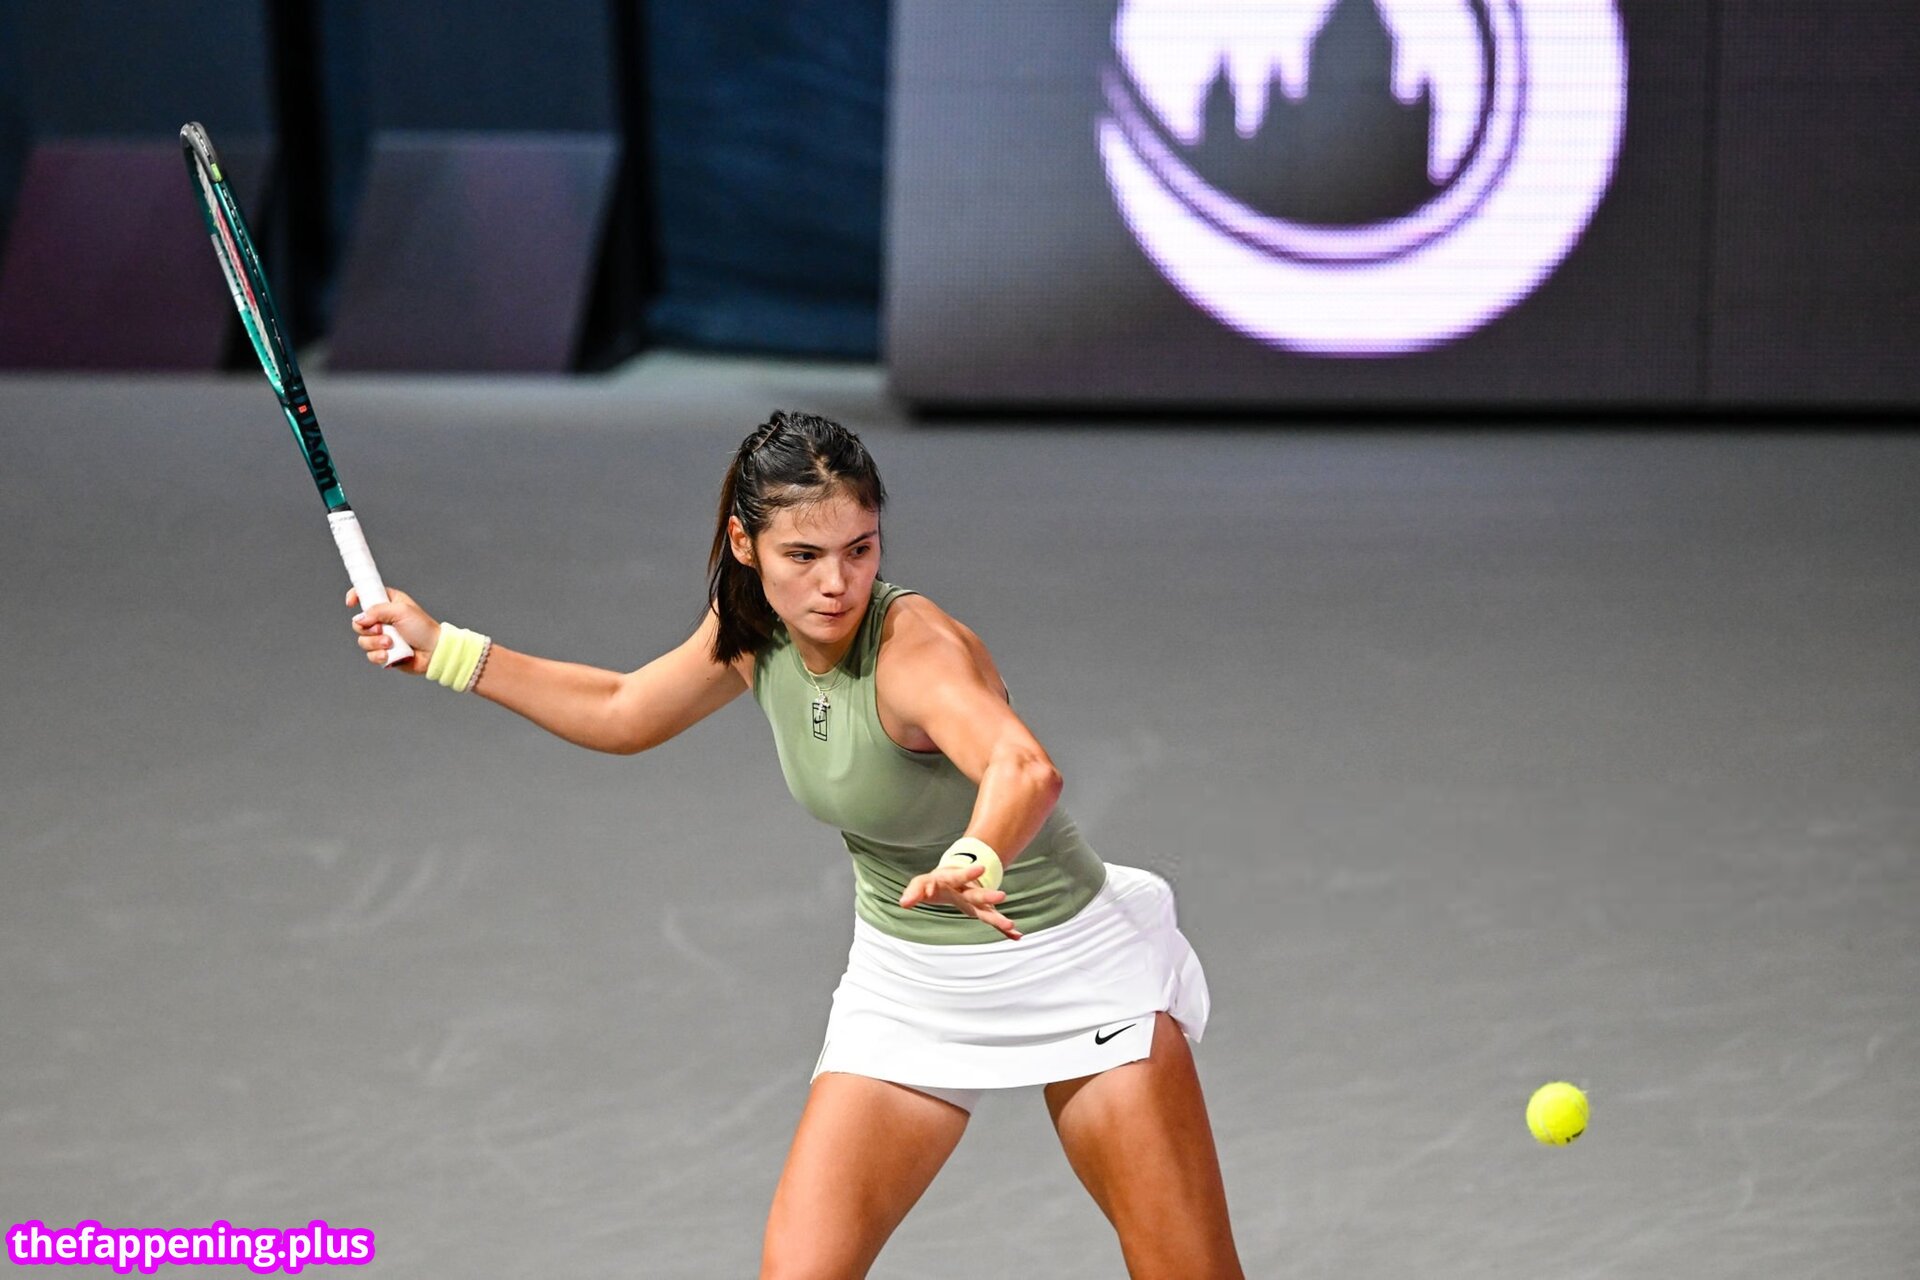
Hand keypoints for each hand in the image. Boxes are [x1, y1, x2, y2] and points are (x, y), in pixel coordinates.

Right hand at [347, 586, 437, 674]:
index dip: (355, 596)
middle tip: (382, 629)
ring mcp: (383, 636)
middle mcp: (383, 619)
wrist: (434, 652)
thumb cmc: (423, 629)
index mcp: (388, 603)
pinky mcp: (384, 652)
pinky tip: (389, 655)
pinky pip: (370, 654)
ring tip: (391, 643)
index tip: (351, 603)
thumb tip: (359, 618)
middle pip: (359, 622)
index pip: (366, 595)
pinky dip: (379, 655)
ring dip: (376, 643)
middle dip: (368, 628)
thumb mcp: (401, 611)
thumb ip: (377, 611)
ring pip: (363, 640)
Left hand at [899, 865, 1021, 940]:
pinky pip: (993, 922)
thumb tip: (903, 903)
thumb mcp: (921, 883)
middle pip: (978, 894)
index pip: (960, 876)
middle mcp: (968, 891)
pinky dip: (1005, 931)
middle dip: (989, 896)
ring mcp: (977, 903)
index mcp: (954, 881)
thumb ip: (913, 892)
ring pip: (988, 911)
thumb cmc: (935, 882)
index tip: (980, 868)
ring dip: (999, 918)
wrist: (953, 879)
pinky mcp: (981, 912)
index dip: (969, 872)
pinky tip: (1017, 937)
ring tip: (1012, 926)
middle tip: (1002, 897)